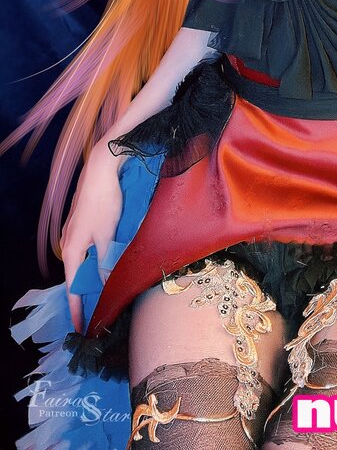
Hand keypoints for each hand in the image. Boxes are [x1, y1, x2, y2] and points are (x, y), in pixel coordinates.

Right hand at [60, 141, 123, 333]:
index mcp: (72, 249)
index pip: (72, 287)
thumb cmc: (105, 202)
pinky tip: (104, 261)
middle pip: (75, 275)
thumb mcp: (107, 235)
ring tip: (102, 290)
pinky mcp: (81, 221)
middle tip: (96, 310)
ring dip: (91, 275)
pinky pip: (85, 249)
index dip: (77, 308)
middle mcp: (68, 242)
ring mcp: (73, 231)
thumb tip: (105, 285)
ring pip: (82, 261)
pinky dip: (93, 260)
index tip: (81, 326)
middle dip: (85, 293)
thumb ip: (105, 261)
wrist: (101, 168)